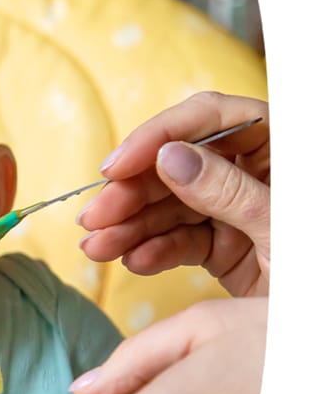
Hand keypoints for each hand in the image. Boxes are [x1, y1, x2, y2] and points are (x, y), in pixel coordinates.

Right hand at [78, 91, 268, 296]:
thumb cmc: (319, 275)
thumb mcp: (284, 227)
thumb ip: (228, 190)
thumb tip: (169, 157)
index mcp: (281, 146)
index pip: (210, 118)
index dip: (157, 135)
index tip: (116, 166)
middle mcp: (253, 172)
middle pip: (177, 165)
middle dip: (131, 192)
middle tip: (95, 218)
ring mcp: (235, 210)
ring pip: (169, 206)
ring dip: (129, 227)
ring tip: (97, 248)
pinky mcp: (224, 248)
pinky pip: (180, 242)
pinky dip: (153, 253)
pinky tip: (133, 262)